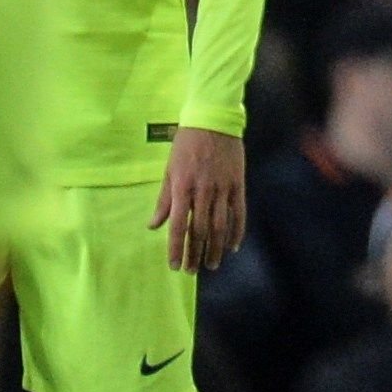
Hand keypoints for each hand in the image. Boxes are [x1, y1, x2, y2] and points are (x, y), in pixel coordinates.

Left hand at [152, 126, 247, 272]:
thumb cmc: (186, 144)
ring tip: (211, 265)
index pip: (178, 226)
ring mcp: (222, 189)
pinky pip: (238, 213)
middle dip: (195, 254)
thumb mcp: (169, 170)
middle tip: (191, 271)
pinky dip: (236, 232)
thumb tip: (153, 226)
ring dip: (215, 249)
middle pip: (199, 231)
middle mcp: (203, 191)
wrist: (213, 121)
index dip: (175, 248)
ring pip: (220, 227)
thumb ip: (164, 200)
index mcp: (182, 187)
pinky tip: (232, 247)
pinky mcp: (238, 185)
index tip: (174, 265)